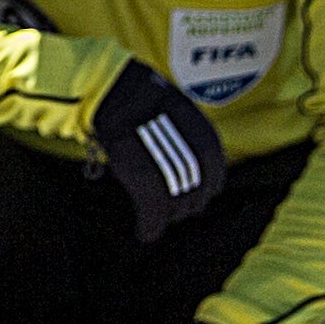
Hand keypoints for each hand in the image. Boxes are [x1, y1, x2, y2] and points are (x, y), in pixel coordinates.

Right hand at [88, 57, 227, 240]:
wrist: (111, 89)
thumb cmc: (132, 93)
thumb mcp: (166, 105)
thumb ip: (180, 130)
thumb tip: (180, 149)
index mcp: (202, 136)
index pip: (213, 173)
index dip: (203, 186)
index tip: (190, 191)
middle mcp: (193, 156)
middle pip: (196, 194)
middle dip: (184, 204)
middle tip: (170, 210)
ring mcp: (172, 169)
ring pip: (176, 207)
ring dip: (167, 217)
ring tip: (153, 217)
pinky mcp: (147, 182)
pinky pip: (153, 215)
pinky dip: (150, 228)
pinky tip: (145, 234)